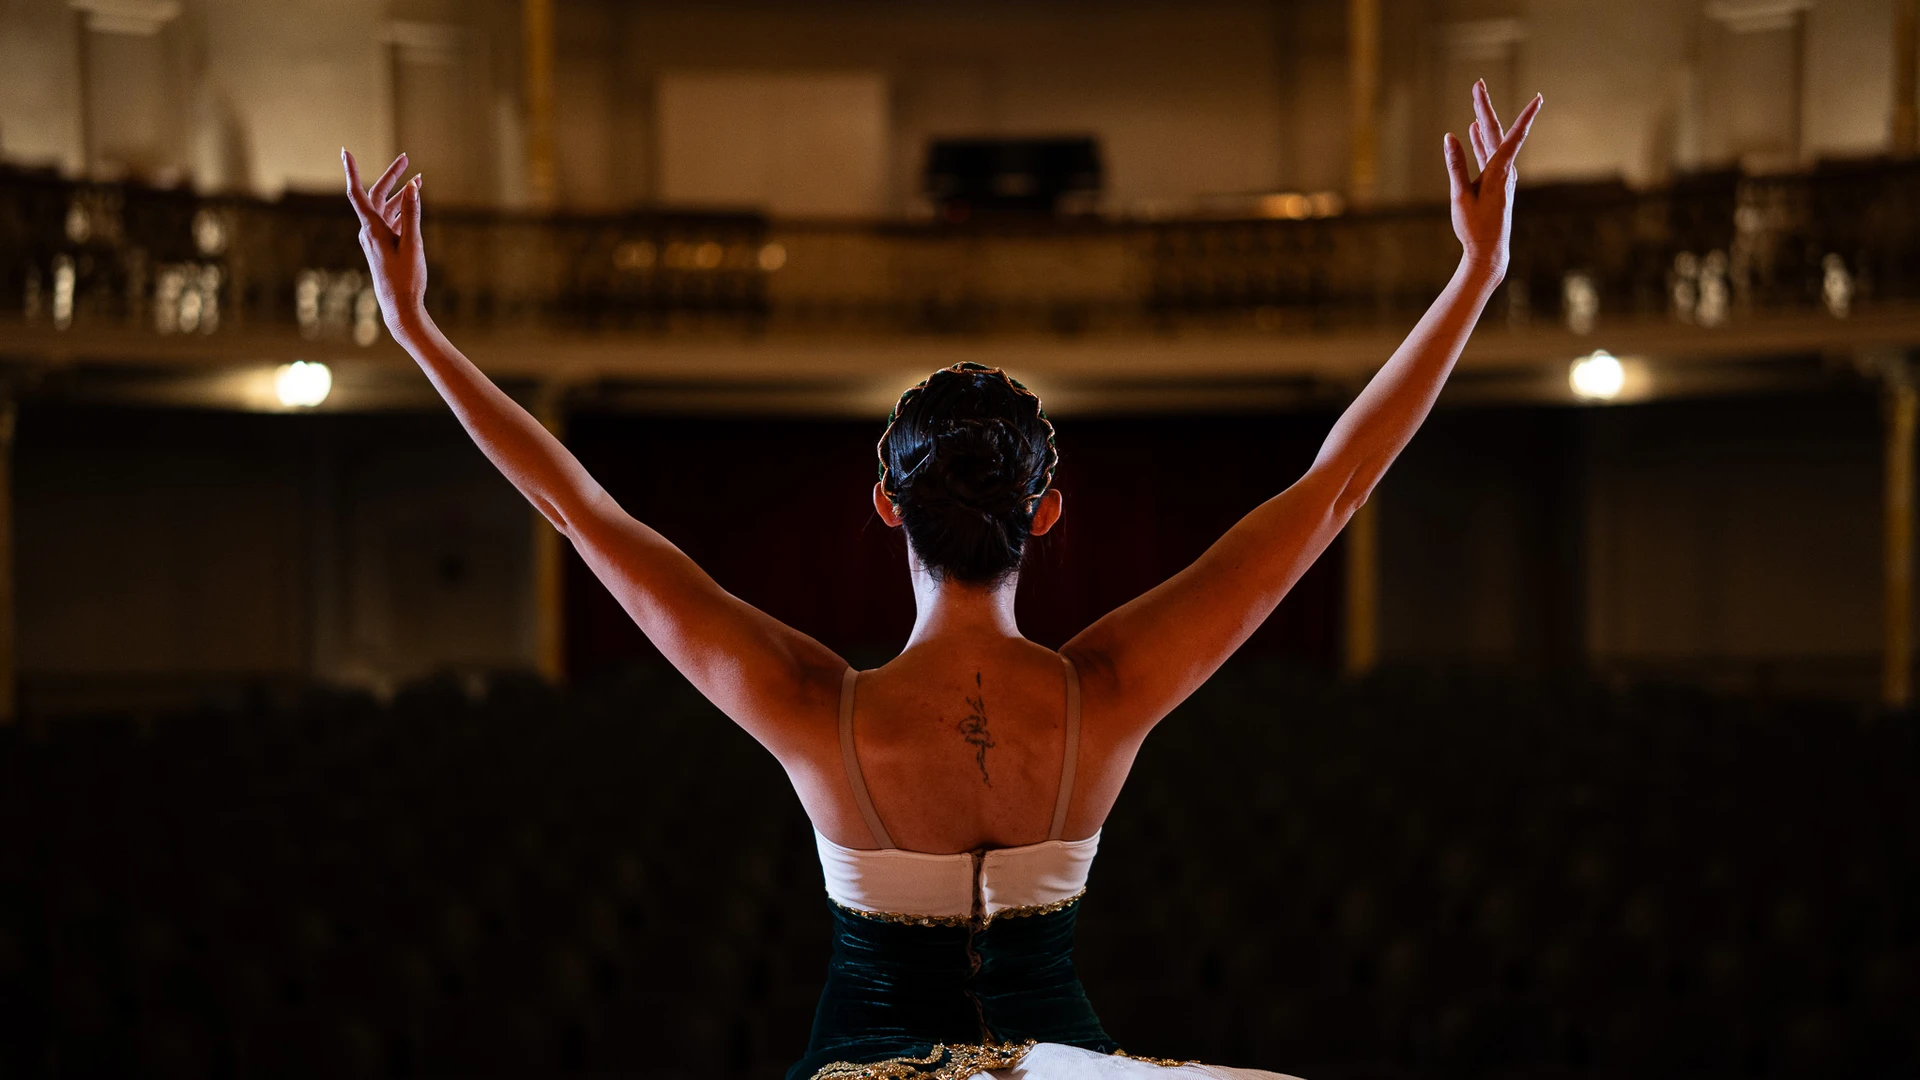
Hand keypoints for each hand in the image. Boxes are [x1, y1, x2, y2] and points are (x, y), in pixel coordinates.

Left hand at [342, 149, 426, 336]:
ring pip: (385, 208)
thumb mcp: (412, 243)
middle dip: (391, 176)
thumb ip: (411, 213)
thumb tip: (411, 186)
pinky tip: (413, 204)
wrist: (399, 306)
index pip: (358, 193)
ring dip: (400, 193)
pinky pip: (390, 220)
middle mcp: (370, 231)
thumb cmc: (405, 278)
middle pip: (376, 196)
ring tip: (419, 179)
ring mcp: (376, 238)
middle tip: (406, 160)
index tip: (345, 151)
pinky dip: (401, 209)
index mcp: (372, 229)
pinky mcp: (384, 246)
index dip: (352, 171)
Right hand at [1443, 82, 1541, 280]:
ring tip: (1476, 101)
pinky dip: (1479, 140)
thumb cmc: (1474, 227)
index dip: (1525, 116)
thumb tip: (1450, 137)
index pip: (1513, 136)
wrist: (1488, 250)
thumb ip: (1455, 165)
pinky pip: (1487, 154)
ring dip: (1482, 121)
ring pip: (1490, 141)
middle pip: (1495, 131)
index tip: (1538, 98)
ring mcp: (1499, 175)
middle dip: (1485, 107)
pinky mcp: (1493, 182)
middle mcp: (1503, 170)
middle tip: (1477, 84)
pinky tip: (1471, 130)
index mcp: (1499, 172)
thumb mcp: (1460, 197)